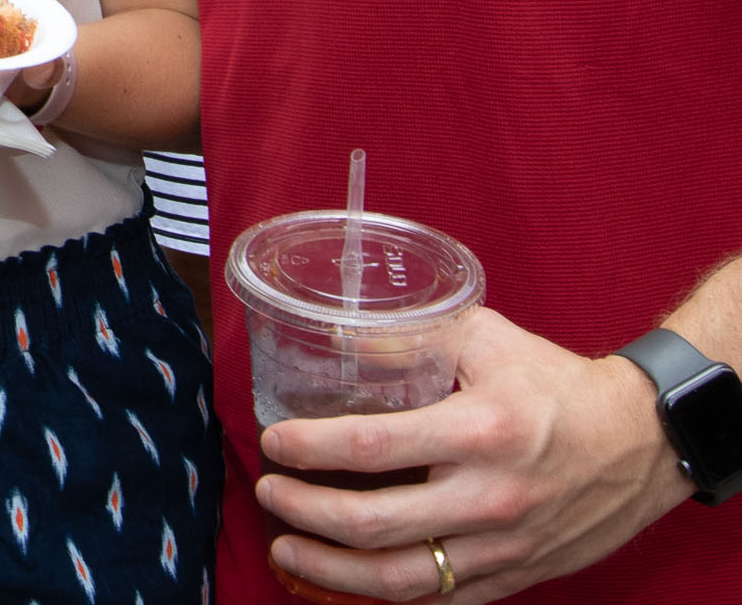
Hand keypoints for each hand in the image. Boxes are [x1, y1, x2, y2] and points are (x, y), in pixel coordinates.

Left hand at [255, 308, 687, 601]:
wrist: (643, 441)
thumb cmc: (557, 384)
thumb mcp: (484, 337)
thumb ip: (415, 335)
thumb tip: (342, 333)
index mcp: (479, 431)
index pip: (374, 447)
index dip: (312, 448)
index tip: (274, 442)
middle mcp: (489, 497)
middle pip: (375, 524)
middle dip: (306, 512)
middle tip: (267, 491)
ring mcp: (503, 546)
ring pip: (401, 579)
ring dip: (332, 569)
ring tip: (287, 548)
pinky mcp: (515, 575)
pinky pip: (440, 598)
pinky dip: (385, 593)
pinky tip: (347, 577)